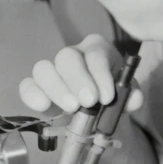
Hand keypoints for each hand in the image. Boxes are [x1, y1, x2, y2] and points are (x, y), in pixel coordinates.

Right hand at [19, 33, 142, 113]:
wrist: (96, 113)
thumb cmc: (110, 98)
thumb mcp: (125, 97)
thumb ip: (131, 96)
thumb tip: (135, 99)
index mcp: (96, 50)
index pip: (95, 54)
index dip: (100, 74)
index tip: (107, 98)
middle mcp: (72, 55)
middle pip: (67, 57)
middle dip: (78, 80)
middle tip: (89, 102)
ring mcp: (51, 70)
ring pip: (44, 68)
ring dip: (57, 89)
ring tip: (71, 108)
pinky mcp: (36, 87)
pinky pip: (27, 85)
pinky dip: (32, 95)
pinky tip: (43, 106)